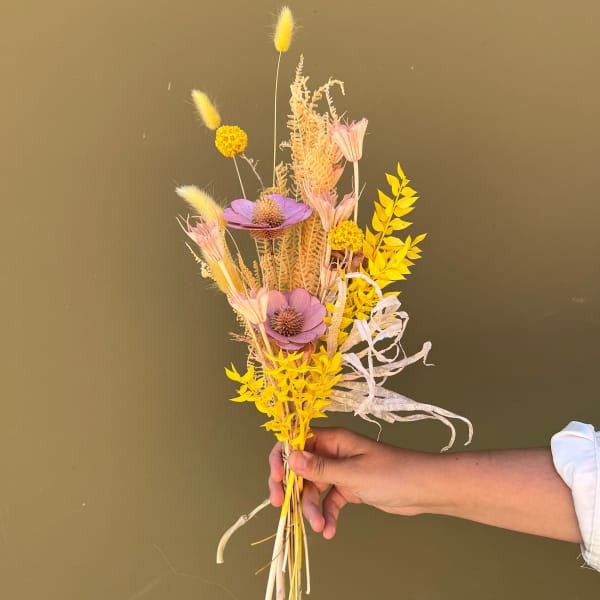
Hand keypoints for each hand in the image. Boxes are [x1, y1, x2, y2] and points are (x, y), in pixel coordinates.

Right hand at [268, 428, 426, 538]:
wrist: (423, 489)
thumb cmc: (393, 473)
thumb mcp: (353, 473)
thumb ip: (320, 468)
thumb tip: (291, 457)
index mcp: (333, 439)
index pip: (297, 441)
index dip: (282, 458)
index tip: (276, 479)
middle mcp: (334, 452)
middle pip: (301, 468)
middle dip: (293, 489)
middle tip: (283, 507)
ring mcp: (341, 471)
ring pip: (314, 488)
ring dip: (312, 508)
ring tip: (319, 526)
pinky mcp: (349, 488)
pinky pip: (329, 501)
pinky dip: (327, 515)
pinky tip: (329, 530)